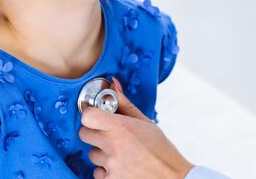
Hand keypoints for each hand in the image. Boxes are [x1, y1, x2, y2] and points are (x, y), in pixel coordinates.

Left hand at [79, 77, 194, 178]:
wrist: (171, 176)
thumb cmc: (161, 150)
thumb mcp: (145, 122)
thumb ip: (125, 103)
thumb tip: (113, 85)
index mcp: (121, 127)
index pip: (87, 117)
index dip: (91, 115)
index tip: (98, 117)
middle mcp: (113, 146)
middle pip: (84, 134)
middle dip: (94, 133)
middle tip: (109, 135)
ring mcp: (110, 165)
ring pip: (92, 154)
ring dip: (102, 153)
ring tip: (121, 153)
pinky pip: (97, 172)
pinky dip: (106, 170)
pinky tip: (121, 166)